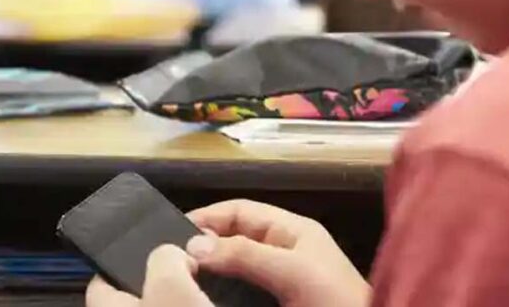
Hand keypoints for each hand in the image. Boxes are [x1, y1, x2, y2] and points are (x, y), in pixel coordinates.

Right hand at [85, 200, 368, 306]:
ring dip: (212, 275)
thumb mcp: (293, 272)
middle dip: (205, 247)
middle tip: (171, 262)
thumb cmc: (336, 302)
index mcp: (293, 232)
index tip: (173, 233)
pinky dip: (224, 297)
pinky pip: (243, 296)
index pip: (241, 211)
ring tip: (183, 283)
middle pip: (235, 240)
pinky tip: (206, 301)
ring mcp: (282, 284)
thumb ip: (245, 255)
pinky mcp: (278, 306)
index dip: (208, 217)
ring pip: (236, 271)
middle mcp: (285, 253)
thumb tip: (194, 245)